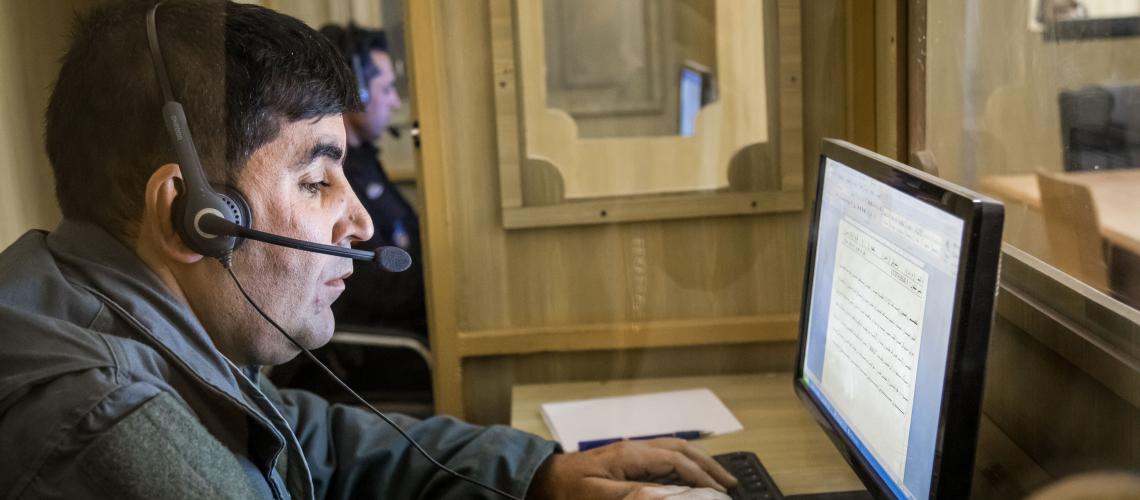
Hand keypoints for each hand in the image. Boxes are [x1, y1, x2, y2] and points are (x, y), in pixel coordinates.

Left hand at [526, 438, 737, 499]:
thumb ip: (632, 496)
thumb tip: (666, 495)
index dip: (701, 477)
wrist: (540, 480)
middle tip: (730, 483)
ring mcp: (631, 452)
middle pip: (681, 449)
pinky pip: (663, 457)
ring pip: (674, 450)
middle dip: (708, 464)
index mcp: (630, 454)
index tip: (719, 493)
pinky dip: (682, 464)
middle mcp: (634, 448)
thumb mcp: (597, 497)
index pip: (677, 461)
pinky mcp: (626, 459)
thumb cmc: (565, 490)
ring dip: (698, 462)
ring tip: (716, 478)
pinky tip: (688, 475)